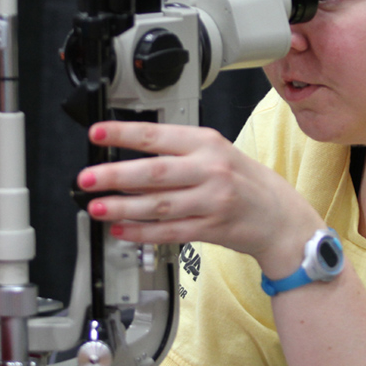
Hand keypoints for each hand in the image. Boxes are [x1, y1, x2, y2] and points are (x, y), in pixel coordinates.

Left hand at [76, 121, 321, 276]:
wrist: (278, 215)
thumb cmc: (243, 180)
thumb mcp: (215, 153)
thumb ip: (176, 154)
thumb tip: (126, 160)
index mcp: (208, 143)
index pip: (159, 136)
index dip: (124, 134)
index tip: (97, 133)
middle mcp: (210, 170)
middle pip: (155, 172)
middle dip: (115, 175)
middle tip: (87, 179)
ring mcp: (212, 201)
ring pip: (159, 205)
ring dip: (123, 207)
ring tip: (97, 207)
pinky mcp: (211, 229)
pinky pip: (169, 231)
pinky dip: (142, 232)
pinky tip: (121, 229)